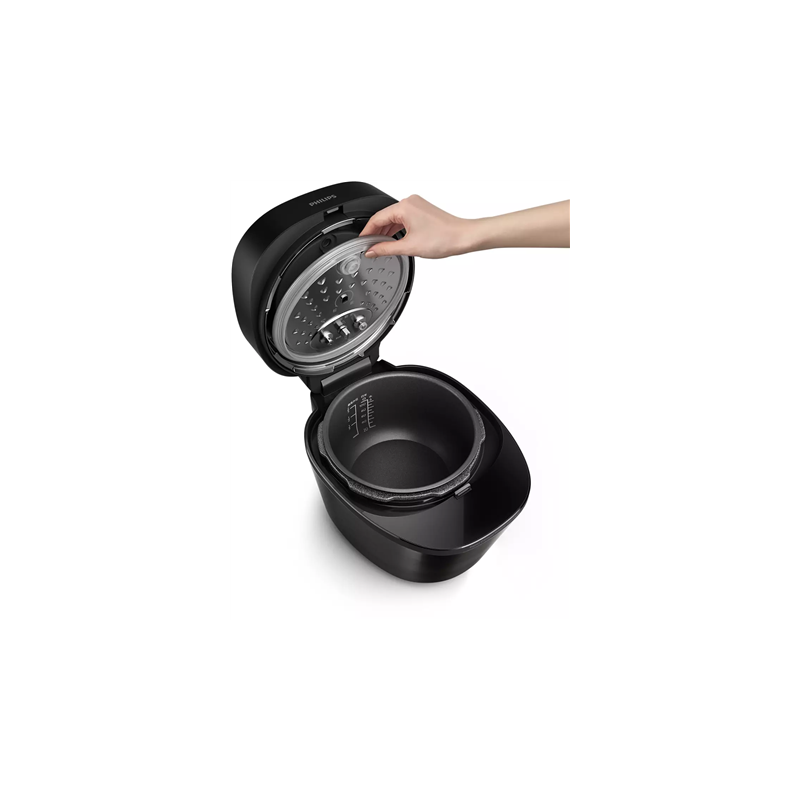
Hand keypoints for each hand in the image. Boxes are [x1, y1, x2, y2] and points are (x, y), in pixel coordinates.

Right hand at [359, 195, 473, 259]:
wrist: (464, 237)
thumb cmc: (443, 238)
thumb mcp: (409, 247)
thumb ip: (386, 249)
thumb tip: (372, 251)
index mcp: (404, 206)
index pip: (377, 218)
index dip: (366, 232)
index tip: (360, 242)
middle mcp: (410, 202)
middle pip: (385, 217)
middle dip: (376, 232)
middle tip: (369, 247)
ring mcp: (417, 205)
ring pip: (394, 218)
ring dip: (387, 231)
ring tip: (381, 246)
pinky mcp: (422, 210)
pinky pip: (403, 218)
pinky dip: (397, 229)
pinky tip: (395, 240)